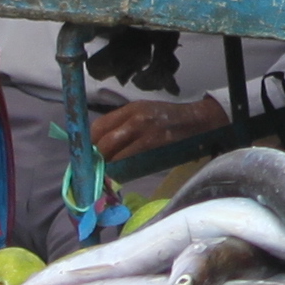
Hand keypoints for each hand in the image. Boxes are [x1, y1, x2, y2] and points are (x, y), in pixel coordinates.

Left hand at [92, 95, 230, 162]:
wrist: (198, 121)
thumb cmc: (169, 119)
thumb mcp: (144, 113)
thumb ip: (124, 125)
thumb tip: (101, 146)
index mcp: (130, 109)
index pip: (98, 126)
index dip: (89, 143)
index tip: (86, 155)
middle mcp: (135, 118)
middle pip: (103, 141)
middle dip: (95, 158)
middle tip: (92, 169)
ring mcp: (145, 132)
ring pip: (114, 153)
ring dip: (106, 166)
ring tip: (104, 174)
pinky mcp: (155, 146)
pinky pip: (130, 161)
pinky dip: (121, 170)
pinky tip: (119, 175)